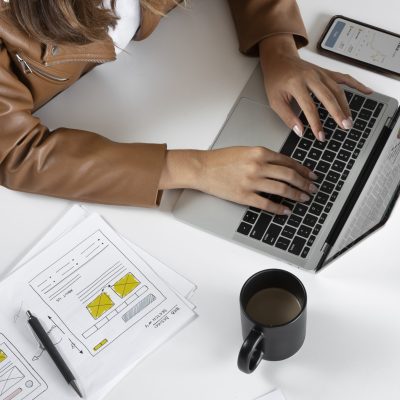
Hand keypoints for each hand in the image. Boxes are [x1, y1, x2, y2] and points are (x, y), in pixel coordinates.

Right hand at [159, 147, 317, 213]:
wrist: (202, 168)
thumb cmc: (221, 159)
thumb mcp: (245, 151)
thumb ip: (264, 157)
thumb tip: (282, 167)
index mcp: (259, 153)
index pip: (288, 162)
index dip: (303, 169)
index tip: (311, 174)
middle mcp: (258, 166)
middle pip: (290, 176)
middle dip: (305, 183)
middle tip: (313, 188)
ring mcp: (252, 182)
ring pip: (282, 189)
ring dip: (297, 195)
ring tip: (304, 198)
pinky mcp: (244, 196)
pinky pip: (267, 203)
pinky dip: (279, 208)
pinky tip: (286, 210)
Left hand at [259, 34, 372, 140]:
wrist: (278, 59)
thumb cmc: (275, 80)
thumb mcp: (275, 100)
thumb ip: (287, 117)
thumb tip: (300, 131)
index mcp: (296, 84)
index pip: (309, 107)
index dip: (316, 123)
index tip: (320, 136)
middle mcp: (311, 77)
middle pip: (328, 97)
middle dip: (337, 113)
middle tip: (345, 127)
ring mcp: (320, 73)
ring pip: (337, 89)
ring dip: (345, 105)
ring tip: (349, 120)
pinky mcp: (326, 72)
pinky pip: (344, 78)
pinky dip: (356, 84)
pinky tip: (367, 91)